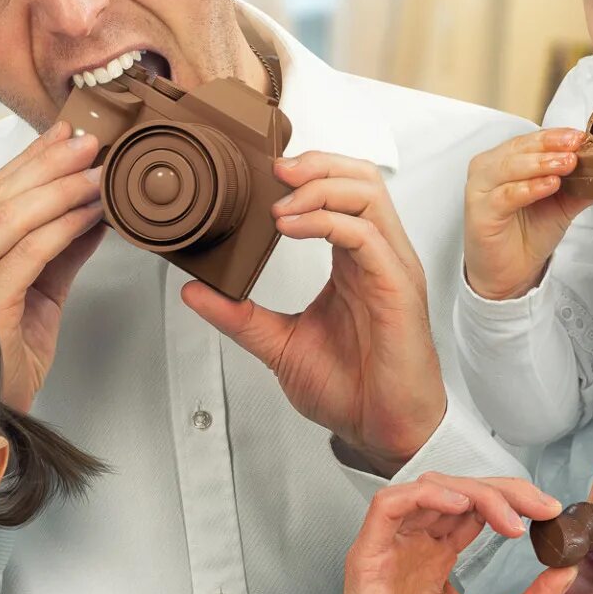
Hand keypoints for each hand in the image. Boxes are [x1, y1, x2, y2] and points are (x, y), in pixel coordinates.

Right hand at [0, 121, 106, 411]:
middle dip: (51, 162)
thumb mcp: (38, 293)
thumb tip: (93, 212)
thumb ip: (59, 252)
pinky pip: (31, 251)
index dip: (32, 158)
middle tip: (90, 140)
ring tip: (98, 169)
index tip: (65, 133)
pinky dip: (65, 226)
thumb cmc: (6, 357)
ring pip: (15, 215)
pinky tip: (91, 212)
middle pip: (2, 194)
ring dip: (62, 187)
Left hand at [181, 152, 443, 475]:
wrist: (382, 430)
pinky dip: (326, 222)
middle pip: (361, 178)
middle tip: (271, 172)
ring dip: (318, 187)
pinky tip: (291, 229)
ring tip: (278, 205)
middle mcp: (379, 256)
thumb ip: (239, 315)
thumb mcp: (280, 344)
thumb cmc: (351, 389)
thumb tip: (194, 291)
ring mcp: (392, 268)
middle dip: (316, 164)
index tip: (263, 176)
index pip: (344, 191)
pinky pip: (366, 236)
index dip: (308, 173)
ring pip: (368, 195)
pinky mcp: (398, 287)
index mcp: (357, 261)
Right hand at [325, 473, 573, 593]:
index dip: (513, 502)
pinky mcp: (366, 557)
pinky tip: (460, 507)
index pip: (475, 510)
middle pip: (457, 492)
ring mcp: (388, 550)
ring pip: (428, 489)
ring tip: (509, 517)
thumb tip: (567, 570)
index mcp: (436, 561)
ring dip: (473, 491)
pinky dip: (425, 495)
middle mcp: (413, 548)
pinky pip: (387, 505)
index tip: (552, 514)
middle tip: (542, 507)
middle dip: (504, 491)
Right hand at [463, 128, 591, 300]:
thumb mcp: (561, 203)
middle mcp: (488, 170)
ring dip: (540, 164)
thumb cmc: (529, 232)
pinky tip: (550, 185)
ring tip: (567, 164)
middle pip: (518, 149)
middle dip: (549, 145)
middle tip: (576, 146)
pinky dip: (528, 188)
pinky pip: (504, 196)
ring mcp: (480, 190)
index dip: (554, 136)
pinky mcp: (479, 213)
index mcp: (505, 160)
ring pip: (509, 168)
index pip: (530, 140)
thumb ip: (580, 184)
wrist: (511, 272)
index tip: (580, 137)